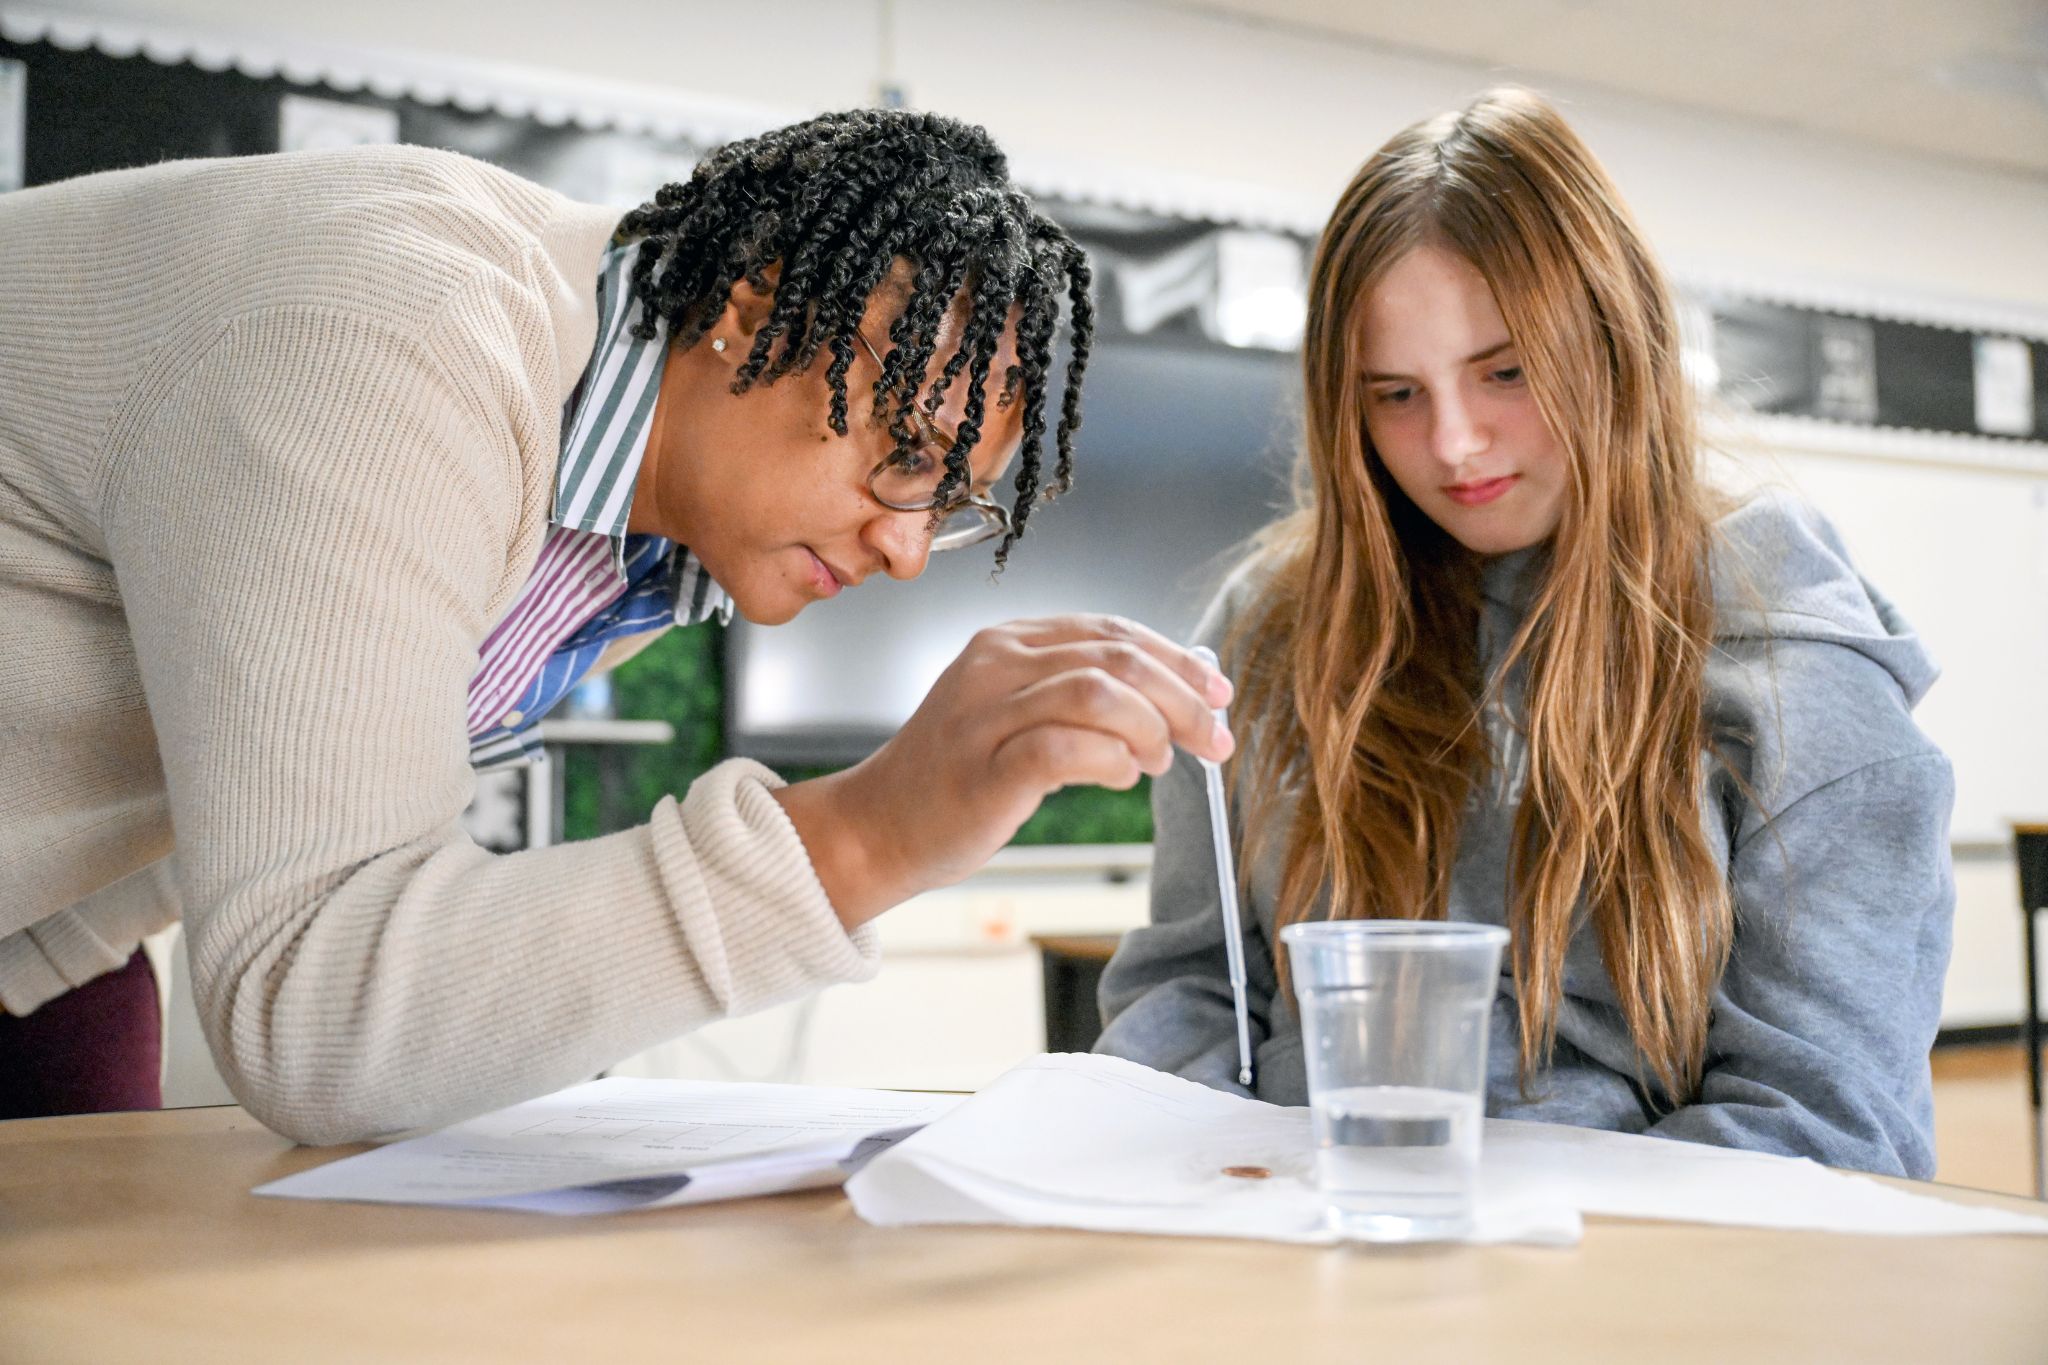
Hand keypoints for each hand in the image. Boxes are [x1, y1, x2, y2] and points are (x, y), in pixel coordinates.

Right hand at [772, 615, 1233, 929]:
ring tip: (1159, 761)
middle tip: (1214, 740)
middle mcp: (995, 663)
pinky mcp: (984, 767)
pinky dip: (1112, 760)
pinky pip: (1067, 748)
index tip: (1217, 694)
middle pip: (1116, 657)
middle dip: (1182, 698)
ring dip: (1151, 728)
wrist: (878, 826)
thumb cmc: (959, 778)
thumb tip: (1179, 699)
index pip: (1112, 630)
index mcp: (1009, 641)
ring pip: (1098, 692)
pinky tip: (1122, 776)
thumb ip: (1081, 695)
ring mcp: (984, 713)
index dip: (1176, 660)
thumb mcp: (1017, 714)